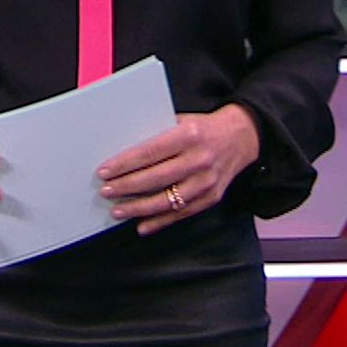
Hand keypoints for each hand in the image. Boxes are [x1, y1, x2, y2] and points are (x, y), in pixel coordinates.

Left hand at [96, 104, 260, 236]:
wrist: (241, 137)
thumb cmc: (203, 128)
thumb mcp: (181, 121)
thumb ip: (157, 135)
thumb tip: (122, 152)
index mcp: (189, 135)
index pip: (150, 152)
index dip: (124, 164)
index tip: (105, 171)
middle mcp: (199, 159)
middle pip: (155, 178)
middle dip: (126, 187)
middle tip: (106, 191)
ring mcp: (207, 181)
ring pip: (167, 200)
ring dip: (138, 208)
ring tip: (118, 211)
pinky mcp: (212, 197)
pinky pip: (181, 214)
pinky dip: (160, 221)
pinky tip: (141, 224)